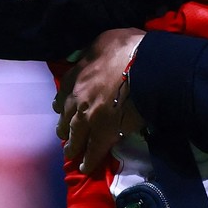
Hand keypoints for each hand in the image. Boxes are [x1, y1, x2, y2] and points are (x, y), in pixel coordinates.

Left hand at [55, 28, 147, 173]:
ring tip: (71, 154)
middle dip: (65, 126)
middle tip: (65, 134)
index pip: (64, 90)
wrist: (146, 67)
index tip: (60, 108)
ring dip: (72, 146)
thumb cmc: (130, 48)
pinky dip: (89, 160)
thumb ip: (94, 51)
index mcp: (78, 74)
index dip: (62, 101)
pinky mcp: (104, 133)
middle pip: (65, 116)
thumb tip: (92, 56)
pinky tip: (86, 167)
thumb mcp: (106, 40)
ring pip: (74, 136)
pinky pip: (93, 150)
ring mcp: (88, 117)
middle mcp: (77, 97)